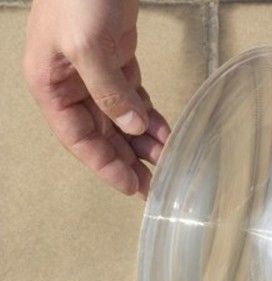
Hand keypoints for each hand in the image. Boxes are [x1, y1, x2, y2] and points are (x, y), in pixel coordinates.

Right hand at [24, 0, 169, 196]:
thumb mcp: (88, 47)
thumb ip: (108, 91)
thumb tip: (131, 127)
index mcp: (50, 84)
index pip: (78, 137)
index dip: (104, 164)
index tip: (129, 186)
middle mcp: (71, 82)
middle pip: (101, 133)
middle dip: (126, 160)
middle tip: (151, 186)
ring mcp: (95, 70)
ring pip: (120, 118)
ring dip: (142, 141)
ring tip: (164, 163)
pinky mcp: (117, 56)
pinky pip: (134, 96)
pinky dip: (150, 115)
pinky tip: (165, 132)